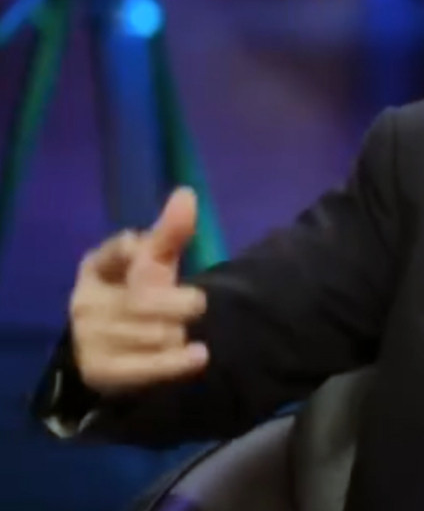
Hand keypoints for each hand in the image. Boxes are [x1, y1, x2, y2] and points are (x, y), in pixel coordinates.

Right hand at [69, 188, 208, 395]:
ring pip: (153, 334)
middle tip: (195, 304)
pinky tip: (197, 355)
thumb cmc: (139, 295)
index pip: (122, 249)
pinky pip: (145, 367)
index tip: (155, 259)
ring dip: (178, 333)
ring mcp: (88, 338)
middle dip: (180, 303)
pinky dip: (176, 362)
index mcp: (96, 267)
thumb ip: (170, 232)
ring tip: (180, 333)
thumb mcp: (155, 262)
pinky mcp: (100, 370)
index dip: (143, 253)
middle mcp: (85, 301)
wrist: (116, 354)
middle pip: (144, 300)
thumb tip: (187, 194)